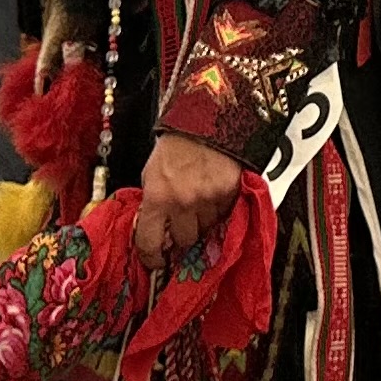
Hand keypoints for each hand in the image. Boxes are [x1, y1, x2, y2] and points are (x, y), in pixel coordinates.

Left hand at [132, 134, 247, 268]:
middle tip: (183, 223)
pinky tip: (215, 194)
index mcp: (158, 197)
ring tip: (200, 203)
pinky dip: (220, 209)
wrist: (206, 119)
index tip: (156, 261)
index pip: (150, 242)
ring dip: (203, 221)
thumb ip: (154, 201)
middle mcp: (183, 202)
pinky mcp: (230, 193)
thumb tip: (156, 225)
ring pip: (208, 229)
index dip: (152, 257)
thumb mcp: (152, 172)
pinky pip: (225, 214)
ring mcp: (209, 199)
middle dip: (183, 234)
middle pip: (184, 240)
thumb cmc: (176, 144)